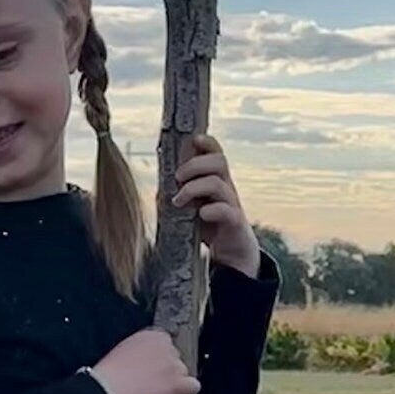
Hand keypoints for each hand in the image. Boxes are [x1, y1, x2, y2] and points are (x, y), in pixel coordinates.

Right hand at [88, 327, 198, 393]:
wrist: (108, 390)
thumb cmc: (110, 373)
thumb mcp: (124, 349)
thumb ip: (142, 349)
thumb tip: (150, 358)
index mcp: (153, 335)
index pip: (166, 344)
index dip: (159, 358)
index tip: (150, 367)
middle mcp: (168, 346)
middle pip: (176, 358)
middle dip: (167, 370)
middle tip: (151, 382)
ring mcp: (175, 365)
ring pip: (184, 373)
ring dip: (174, 381)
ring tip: (155, 391)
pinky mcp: (179, 383)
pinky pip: (193, 386)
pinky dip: (186, 392)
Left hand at [173, 133, 261, 278]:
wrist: (232, 253)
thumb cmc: (209, 226)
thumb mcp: (191, 208)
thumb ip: (177, 196)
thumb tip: (159, 191)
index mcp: (216, 179)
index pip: (216, 152)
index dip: (206, 142)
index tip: (193, 140)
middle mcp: (226, 187)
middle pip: (219, 161)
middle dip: (194, 165)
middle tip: (178, 178)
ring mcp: (232, 204)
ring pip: (218, 183)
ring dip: (193, 188)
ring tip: (179, 201)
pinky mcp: (234, 222)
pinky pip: (226, 210)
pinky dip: (211, 210)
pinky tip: (200, 216)